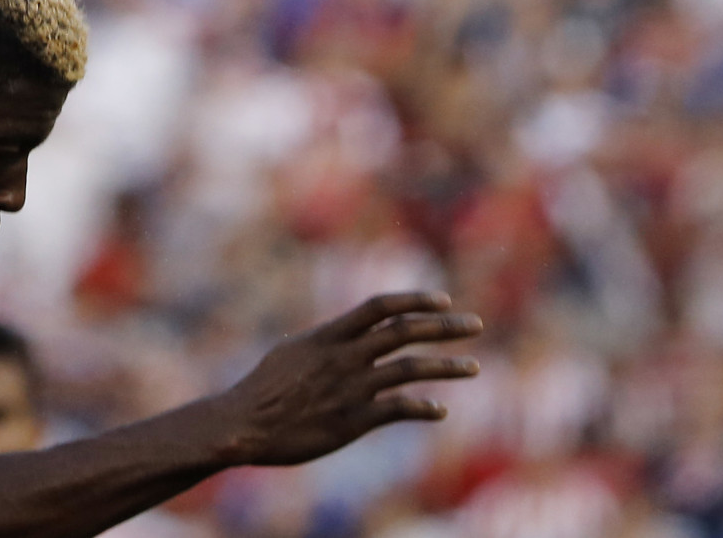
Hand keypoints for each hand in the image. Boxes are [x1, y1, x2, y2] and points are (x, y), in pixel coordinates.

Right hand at [211, 292, 480, 466]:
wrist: (246, 423)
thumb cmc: (265, 388)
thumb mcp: (292, 352)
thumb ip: (326, 342)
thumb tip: (343, 332)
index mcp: (328, 335)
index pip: (379, 306)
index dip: (414, 300)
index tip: (444, 299)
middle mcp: (344, 357)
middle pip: (403, 332)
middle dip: (444, 326)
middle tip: (475, 324)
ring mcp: (350, 388)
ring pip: (410, 369)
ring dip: (447, 367)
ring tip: (474, 368)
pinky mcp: (353, 421)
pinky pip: (398, 410)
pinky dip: (423, 408)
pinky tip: (440, 411)